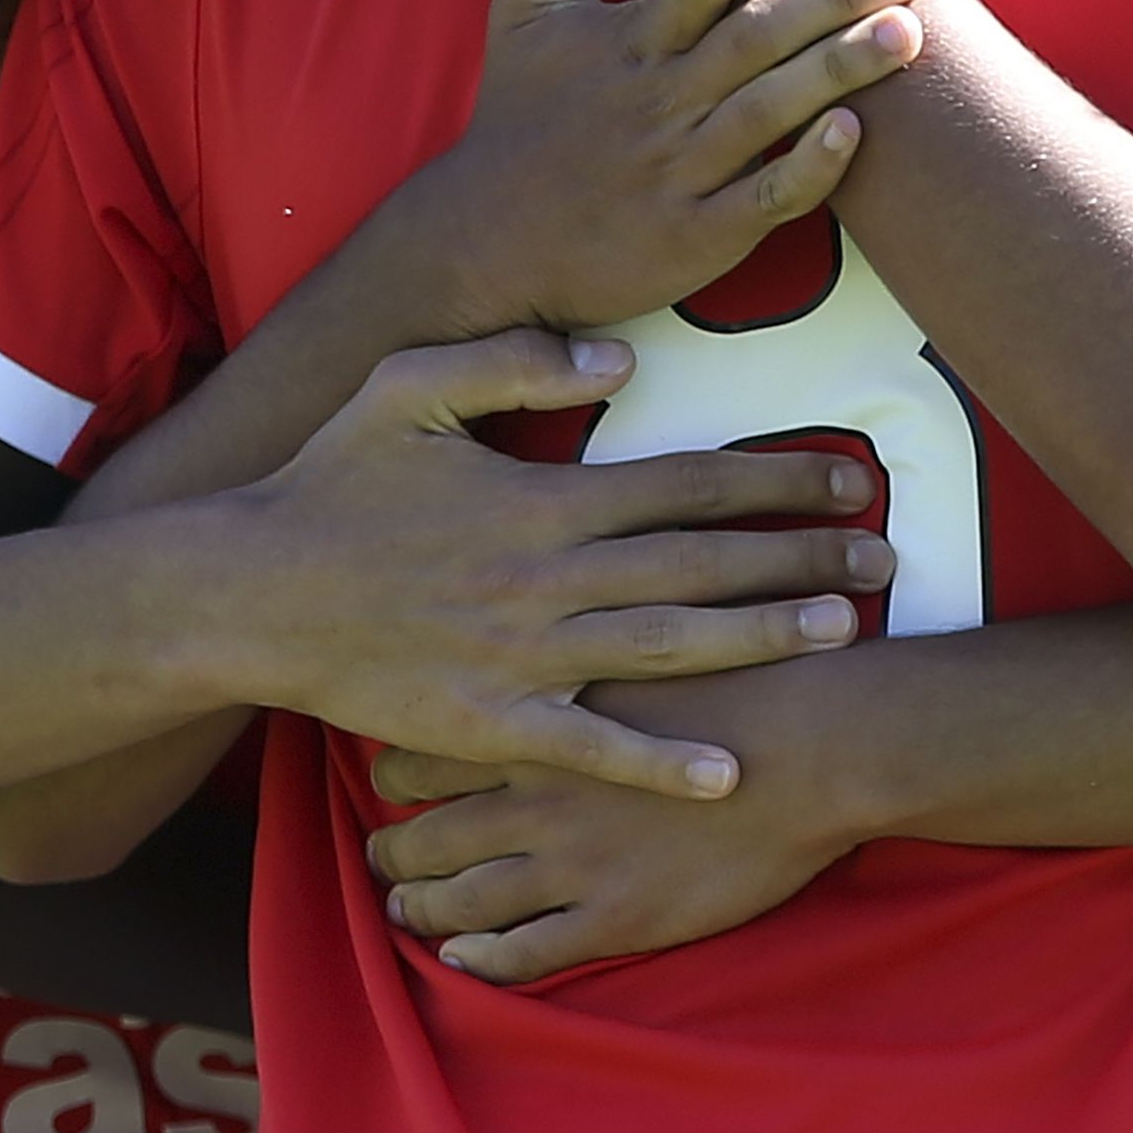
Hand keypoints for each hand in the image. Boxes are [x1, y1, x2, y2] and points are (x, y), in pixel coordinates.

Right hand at [211, 332, 892, 797]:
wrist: (244, 593)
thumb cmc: (325, 486)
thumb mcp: (407, 386)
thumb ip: (517, 359)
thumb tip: (622, 360)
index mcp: (543, 497)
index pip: (690, 482)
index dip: (778, 476)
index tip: (849, 474)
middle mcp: (550, 576)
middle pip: (705, 564)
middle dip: (803, 557)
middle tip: (887, 554)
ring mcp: (526, 654)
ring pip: (672, 647)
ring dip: (764, 639)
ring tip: (845, 630)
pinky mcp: (493, 723)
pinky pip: (593, 748)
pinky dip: (662, 761)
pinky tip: (731, 774)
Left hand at [358, 671, 865, 981]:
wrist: (815, 745)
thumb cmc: (741, 683)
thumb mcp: (641, 645)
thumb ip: (583, 659)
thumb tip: (553, 656)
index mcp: (540, 728)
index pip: (426, 759)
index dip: (397, 776)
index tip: (390, 783)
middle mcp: (538, 799)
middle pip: (426, 837)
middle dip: (393, 855)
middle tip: (382, 860)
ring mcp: (573, 863)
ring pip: (460, 903)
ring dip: (422, 912)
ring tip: (405, 913)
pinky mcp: (616, 917)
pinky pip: (523, 955)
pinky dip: (482, 962)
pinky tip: (464, 962)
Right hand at [400, 0, 920, 329]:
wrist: (488, 243)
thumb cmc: (517, 116)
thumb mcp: (520, 10)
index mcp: (628, 42)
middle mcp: (657, 99)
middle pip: (753, 37)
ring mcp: (678, 171)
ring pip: (770, 111)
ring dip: (840, 71)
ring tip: (907, 30)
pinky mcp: (695, 236)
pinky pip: (763, 200)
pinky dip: (808, 168)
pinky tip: (855, 132)